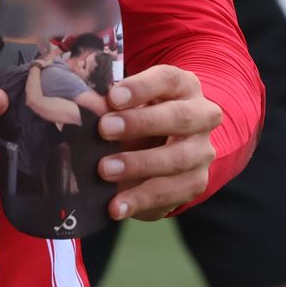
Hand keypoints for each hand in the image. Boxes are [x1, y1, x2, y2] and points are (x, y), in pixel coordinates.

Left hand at [94, 64, 223, 220]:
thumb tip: (83, 106)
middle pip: (179, 117)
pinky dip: (141, 200)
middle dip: (140, 123)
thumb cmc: (140, 113)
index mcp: (183, 86)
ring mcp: (202, 150)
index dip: (141, 87)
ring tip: (104, 171)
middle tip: (104, 129)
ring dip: (138, 165)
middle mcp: (202, 115)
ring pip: (178, 158)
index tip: (113, 97)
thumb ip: (109, 104)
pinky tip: (116, 206)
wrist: (168, 143)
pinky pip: (173, 193)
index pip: (168, 79)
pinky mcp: (196, 182)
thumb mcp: (127, 103)